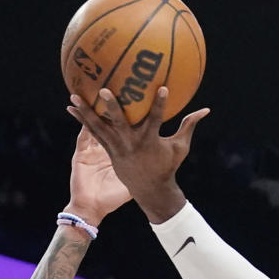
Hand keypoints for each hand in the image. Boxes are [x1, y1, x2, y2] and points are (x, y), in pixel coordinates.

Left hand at [67, 86, 209, 220]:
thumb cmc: (167, 166)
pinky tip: (71, 108)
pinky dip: (83, 121)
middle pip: (120, 123)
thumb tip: (206, 109)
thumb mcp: (180, 147)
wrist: (151, 190)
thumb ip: (190, 125)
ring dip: (86, 113)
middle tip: (104, 90)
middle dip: (113, 107)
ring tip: (73, 96)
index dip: (160, 104)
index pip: (157, 119)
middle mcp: (132, 143)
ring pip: (100, 128)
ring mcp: (118, 148)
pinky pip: (94, 134)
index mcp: (150, 140)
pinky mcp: (109, 151)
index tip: (162, 87)